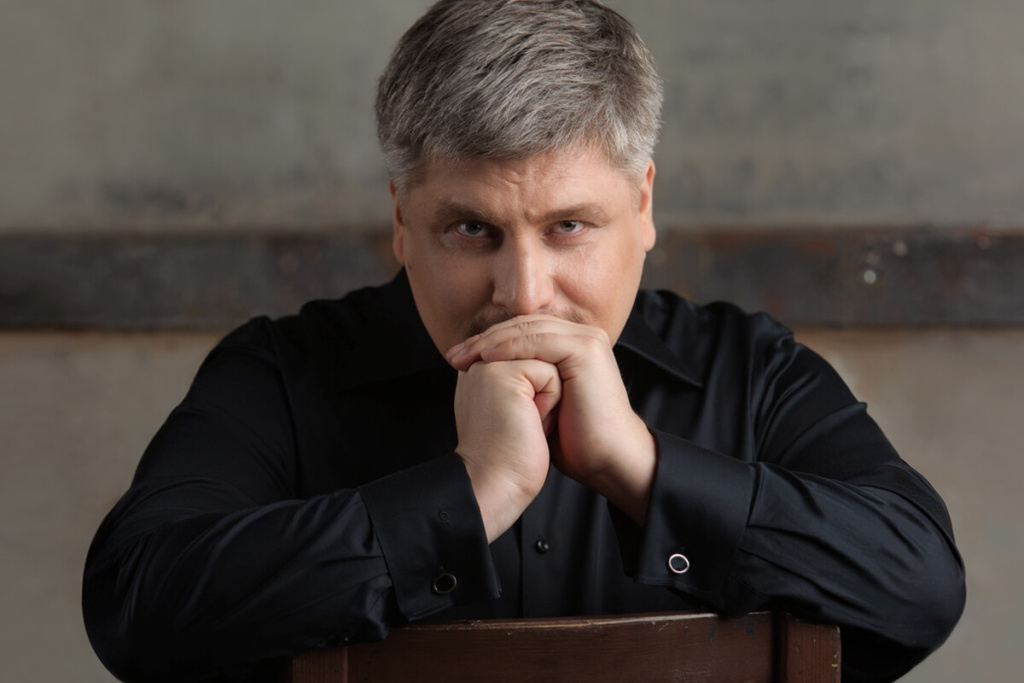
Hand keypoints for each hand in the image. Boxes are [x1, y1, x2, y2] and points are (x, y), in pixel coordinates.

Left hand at [447, 316, 656, 523]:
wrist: (606, 459)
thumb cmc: (574, 440)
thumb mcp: (540, 403)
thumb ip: (524, 381)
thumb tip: (486, 374)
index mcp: (571, 345)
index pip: (522, 331)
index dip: (487, 341)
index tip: (456, 359)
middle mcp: (581, 336)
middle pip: (523, 325)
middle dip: (484, 339)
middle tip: (454, 355)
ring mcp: (586, 340)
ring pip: (528, 329)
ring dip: (491, 341)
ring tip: (465, 356)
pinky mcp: (586, 349)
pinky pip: (539, 340)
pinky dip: (510, 347)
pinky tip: (488, 358)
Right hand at [453, 358, 560, 541]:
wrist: (496, 485)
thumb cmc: (509, 460)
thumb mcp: (517, 413)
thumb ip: (524, 386)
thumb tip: (549, 373)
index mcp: (481, 374)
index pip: (533, 363)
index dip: (541, 395)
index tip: (519, 425)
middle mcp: (480, 365)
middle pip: (542, 360)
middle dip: (546, 395)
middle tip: (523, 425)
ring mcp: (488, 366)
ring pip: (548, 363)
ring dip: (549, 398)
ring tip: (526, 423)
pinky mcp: (503, 373)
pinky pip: (551, 372)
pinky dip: (550, 402)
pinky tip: (529, 422)